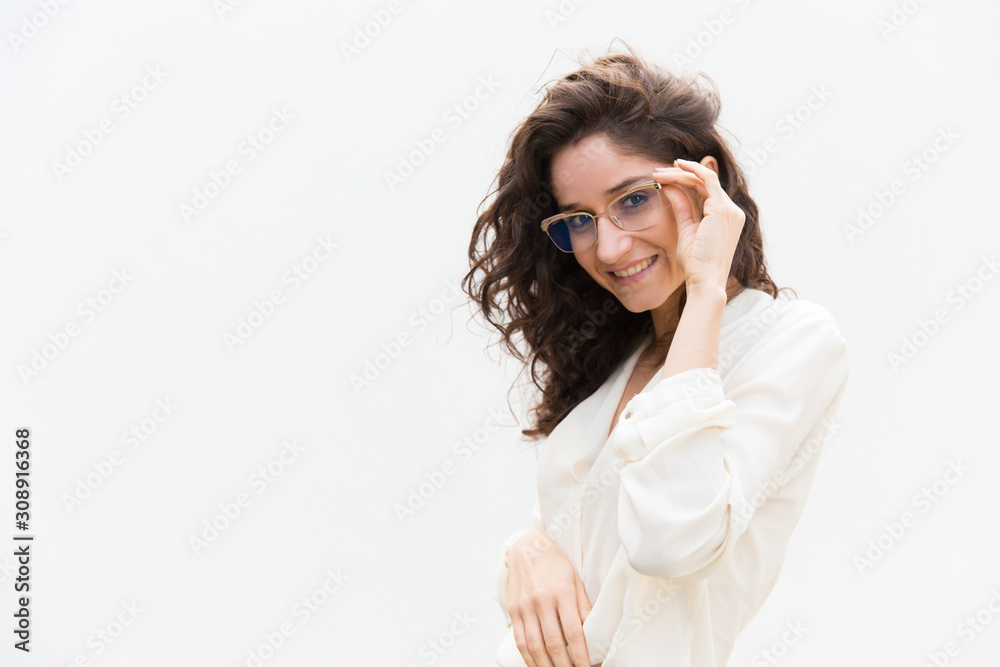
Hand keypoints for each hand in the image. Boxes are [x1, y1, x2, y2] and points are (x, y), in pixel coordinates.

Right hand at [505, 529, 591, 666]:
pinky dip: (529, 658)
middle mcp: (541, 601)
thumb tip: (592, 632)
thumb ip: (583, 607)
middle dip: (564, 665)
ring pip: (534, 646)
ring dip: (546, 666)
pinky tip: (537, 665)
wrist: (527, 548)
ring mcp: (525, 607)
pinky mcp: (514, 610)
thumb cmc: (555, 564)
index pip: (572, 632)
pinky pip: (520, 640)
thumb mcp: (575, 581)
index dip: (580, 655)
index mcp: (561, 593)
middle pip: (553, 643)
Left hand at [652, 157, 744, 292]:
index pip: (707, 190)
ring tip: (659, 173)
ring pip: (704, 178)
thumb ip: (681, 208)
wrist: (705, 280)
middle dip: (680, 173)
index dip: (687, 179)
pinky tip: (670, 172)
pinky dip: (688, 173)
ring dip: (680, 172)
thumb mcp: (686, 230)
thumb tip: (670, 188)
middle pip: (705, 181)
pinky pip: (704, 180)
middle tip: (658, 171)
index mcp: (726, 217)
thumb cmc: (695, 264)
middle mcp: (732, 211)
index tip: (667, 176)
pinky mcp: (722, 209)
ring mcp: (730, 209)